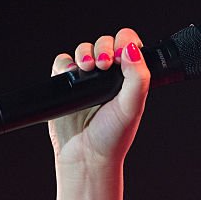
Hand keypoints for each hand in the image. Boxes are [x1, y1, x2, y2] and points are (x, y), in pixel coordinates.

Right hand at [48, 28, 150, 169]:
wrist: (85, 156)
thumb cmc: (113, 136)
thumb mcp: (132, 107)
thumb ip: (138, 78)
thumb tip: (132, 49)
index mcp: (129, 78)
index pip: (129, 45)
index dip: (124, 43)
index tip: (120, 55)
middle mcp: (109, 76)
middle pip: (105, 43)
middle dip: (103, 46)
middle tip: (104, 63)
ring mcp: (87, 80)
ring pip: (84, 49)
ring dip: (84, 52)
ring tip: (86, 67)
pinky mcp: (66, 85)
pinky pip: (62, 63)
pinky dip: (65, 63)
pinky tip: (71, 74)